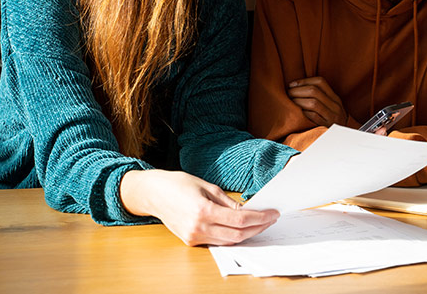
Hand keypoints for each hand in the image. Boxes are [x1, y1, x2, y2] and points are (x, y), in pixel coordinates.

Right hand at [120, 170, 278, 246]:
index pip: (240, 219)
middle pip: (237, 234)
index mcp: (203, 211)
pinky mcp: (190, 241)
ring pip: (229, 241)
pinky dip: (232, 235)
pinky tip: (242, 227)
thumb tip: (248, 211)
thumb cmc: (179, 184)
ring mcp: (193, 237)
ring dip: (247, 233)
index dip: (260, 218)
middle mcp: (198, 227)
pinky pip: (217, 241)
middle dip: (258, 227)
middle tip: (271, 219)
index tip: (272, 213)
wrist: (153, 193)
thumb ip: (228, 202)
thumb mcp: (208, 187)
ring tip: (260, 224)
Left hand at [287, 76, 347, 126]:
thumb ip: (320, 97)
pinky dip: (303, 112)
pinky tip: (297, 112)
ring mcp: (332, 116)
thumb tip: (297, 86)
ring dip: (298, 101)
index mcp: (335, 98)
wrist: (343, 139)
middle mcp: (335, 105)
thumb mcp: (331, 107)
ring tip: (290, 102)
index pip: (320, 82)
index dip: (304, 81)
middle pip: (314, 91)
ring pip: (313, 103)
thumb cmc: (332, 120)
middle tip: (288, 93)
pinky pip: (313, 116)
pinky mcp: (327, 126)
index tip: (292, 84)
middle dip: (298, 91)